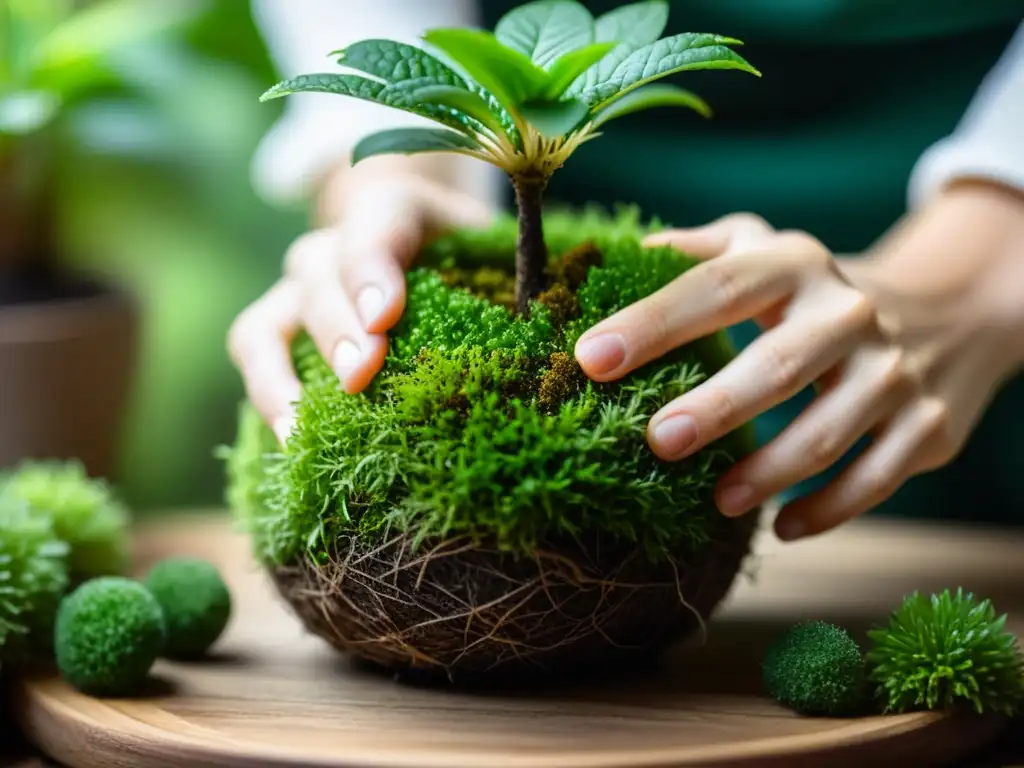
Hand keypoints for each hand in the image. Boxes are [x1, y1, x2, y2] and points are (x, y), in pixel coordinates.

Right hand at [228, 161, 492, 443]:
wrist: (422, 253)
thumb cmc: (470, 264)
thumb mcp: (497, 254)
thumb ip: (519, 277)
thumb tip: (566, 348)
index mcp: (397, 211)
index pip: (378, 220)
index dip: (373, 266)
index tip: (386, 316)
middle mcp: (336, 245)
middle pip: (320, 274)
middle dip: (339, 327)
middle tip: (360, 373)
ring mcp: (300, 288)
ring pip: (271, 316)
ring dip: (285, 370)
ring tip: (306, 423)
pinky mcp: (279, 324)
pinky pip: (254, 348)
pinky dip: (267, 392)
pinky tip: (294, 439)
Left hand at [574, 183, 1023, 540]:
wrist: (951, 311)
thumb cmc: (817, 291)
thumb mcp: (769, 250)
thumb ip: (702, 251)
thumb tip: (628, 254)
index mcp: (796, 264)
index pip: (718, 288)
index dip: (652, 322)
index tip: (591, 358)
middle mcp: (850, 311)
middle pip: (779, 364)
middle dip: (717, 406)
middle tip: (658, 441)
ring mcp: (895, 370)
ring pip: (830, 431)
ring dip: (771, 472)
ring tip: (719, 500)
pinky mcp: (928, 424)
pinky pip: (877, 477)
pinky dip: (830, 508)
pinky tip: (783, 527)